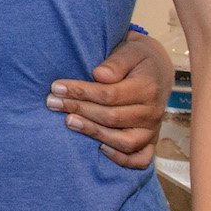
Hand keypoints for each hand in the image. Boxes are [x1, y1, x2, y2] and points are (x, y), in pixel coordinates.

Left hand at [47, 32, 172, 167]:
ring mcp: (152, 130)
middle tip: (52, 103)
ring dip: (93, 133)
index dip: (81, 92)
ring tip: (68, 122)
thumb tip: (98, 75)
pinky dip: (122, 159)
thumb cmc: (137, 58)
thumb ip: (116, 62)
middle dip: (79, 110)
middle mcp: (152, 112)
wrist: (157, 70)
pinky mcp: (150, 142)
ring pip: (124, 141)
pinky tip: (99, 149)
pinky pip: (140, 159)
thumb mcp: (130, 51)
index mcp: (147, 88)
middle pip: (112, 117)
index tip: (56, 87)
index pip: (110, 94)